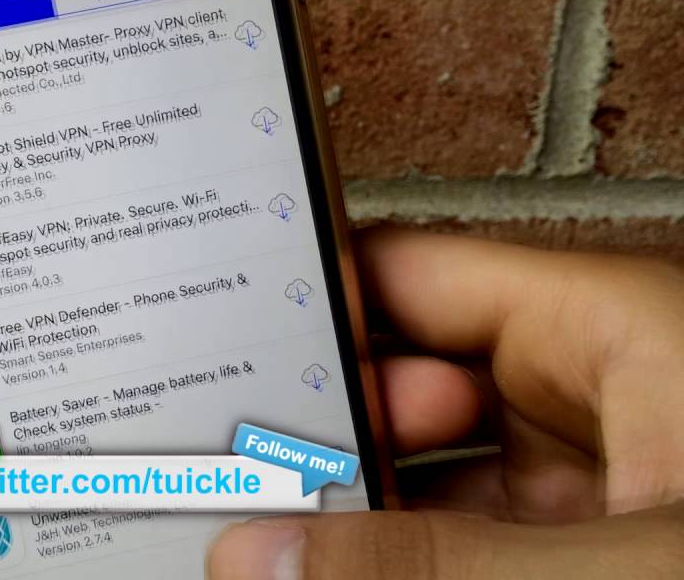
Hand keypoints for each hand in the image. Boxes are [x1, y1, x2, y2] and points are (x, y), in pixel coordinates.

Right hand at [210, 227, 683, 578]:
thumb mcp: (620, 562)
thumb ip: (433, 559)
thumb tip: (261, 556)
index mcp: (606, 330)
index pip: (407, 276)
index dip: (301, 300)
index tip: (207, 345)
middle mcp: (583, 397)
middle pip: (395, 385)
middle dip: (310, 430)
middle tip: (224, 470)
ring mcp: (578, 487)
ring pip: (417, 478)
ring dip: (341, 507)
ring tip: (264, 525)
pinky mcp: (570, 553)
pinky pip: (452, 541)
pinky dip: (386, 556)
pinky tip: (326, 567)